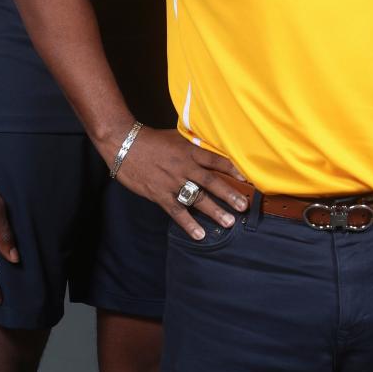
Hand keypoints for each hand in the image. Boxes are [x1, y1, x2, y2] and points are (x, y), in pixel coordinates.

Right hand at [110, 127, 249, 238]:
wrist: (125, 144)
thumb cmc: (152, 140)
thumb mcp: (177, 137)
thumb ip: (194, 145)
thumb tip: (212, 149)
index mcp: (190, 151)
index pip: (216, 161)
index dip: (233, 170)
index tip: (248, 179)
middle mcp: (184, 167)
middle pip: (211, 182)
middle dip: (229, 194)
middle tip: (244, 206)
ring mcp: (172, 182)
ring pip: (197, 198)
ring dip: (214, 211)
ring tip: (229, 222)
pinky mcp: (159, 194)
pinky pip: (176, 211)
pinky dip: (188, 224)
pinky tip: (199, 234)